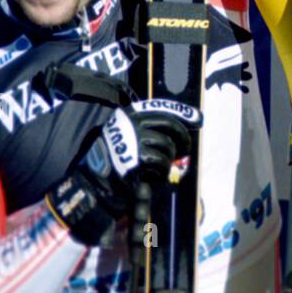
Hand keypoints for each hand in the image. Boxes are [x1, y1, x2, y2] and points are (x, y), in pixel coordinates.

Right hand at [47, 100, 201, 244]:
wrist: (93, 185)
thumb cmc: (111, 165)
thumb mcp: (125, 140)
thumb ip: (148, 133)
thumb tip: (179, 136)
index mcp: (127, 115)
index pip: (161, 108)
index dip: (182, 113)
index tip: (198, 118)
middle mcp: (131, 123)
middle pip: (169, 124)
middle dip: (182, 138)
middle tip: (184, 150)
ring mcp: (134, 138)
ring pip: (167, 147)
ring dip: (167, 162)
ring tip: (156, 170)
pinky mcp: (137, 157)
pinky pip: (161, 163)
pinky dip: (161, 174)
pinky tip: (151, 178)